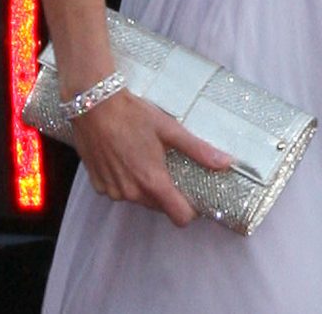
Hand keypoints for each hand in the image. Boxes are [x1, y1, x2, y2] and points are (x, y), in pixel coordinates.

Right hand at [69, 87, 233, 227]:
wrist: (94, 104)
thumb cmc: (133, 115)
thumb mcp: (169, 129)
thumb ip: (198, 150)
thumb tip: (227, 163)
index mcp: (152, 182)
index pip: (180, 217)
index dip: (190, 209)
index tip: (194, 193)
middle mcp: (131, 193)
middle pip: (160, 207)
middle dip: (168, 192)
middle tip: (170, 166)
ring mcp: (112, 190)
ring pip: (139, 199)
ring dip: (146, 185)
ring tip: (146, 157)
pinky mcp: (97, 184)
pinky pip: (120, 191)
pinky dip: (126, 180)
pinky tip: (126, 157)